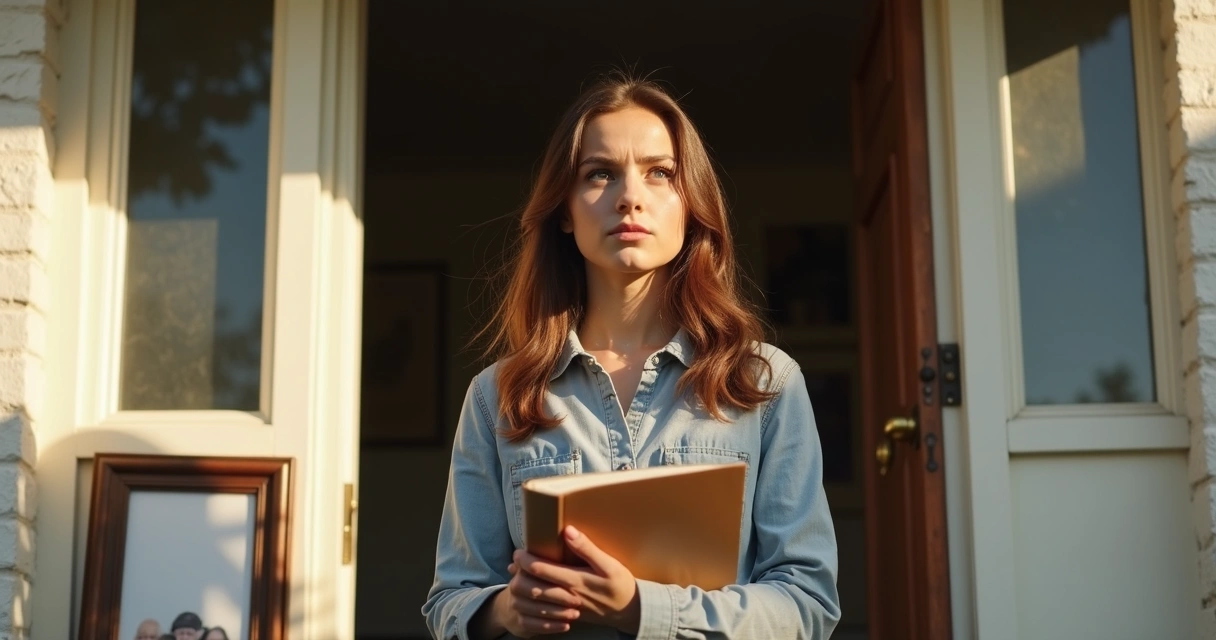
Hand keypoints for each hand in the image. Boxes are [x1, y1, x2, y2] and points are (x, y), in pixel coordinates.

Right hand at [487, 557, 582, 637]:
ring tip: (575, 613)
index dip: (542, 568)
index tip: (568, 579)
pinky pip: (533, 625)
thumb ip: (561, 551)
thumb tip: (569, 530)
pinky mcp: (520, 622)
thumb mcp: (550, 566)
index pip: (529, 565)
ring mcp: (516, 604)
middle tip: (576, 600)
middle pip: (533, 589)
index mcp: (525, 568)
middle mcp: (517, 585)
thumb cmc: (542, 582)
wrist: (514, 610)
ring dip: (555, 611)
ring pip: (534, 608)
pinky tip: (566, 625)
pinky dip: (550, 625)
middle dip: (554, 595)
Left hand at [513, 526, 641, 633]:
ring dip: (524, 586)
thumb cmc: (621, 584)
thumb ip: (586, 548)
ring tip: (518, 573)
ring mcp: (567, 607)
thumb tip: (567, 530)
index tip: (518, 551)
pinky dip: (535, 598)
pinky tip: (533, 589)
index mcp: (575, 580)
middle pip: (533, 586)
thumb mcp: (609, 564)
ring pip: (536, 599)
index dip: (525, 559)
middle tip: (514, 560)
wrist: (631, 612)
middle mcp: (567, 596)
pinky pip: (546, 608)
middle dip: (520, 573)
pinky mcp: (569, 613)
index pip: (541, 569)